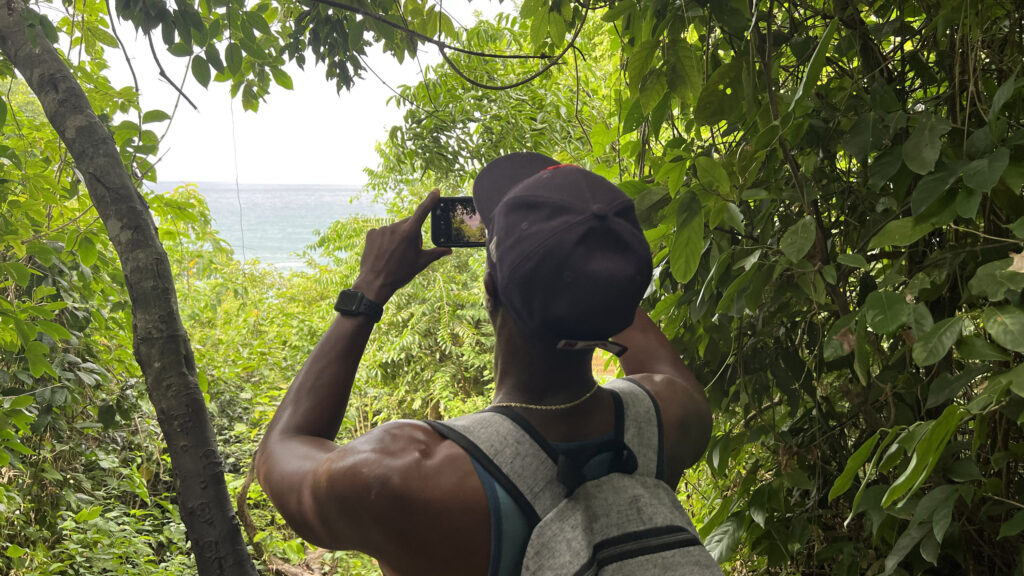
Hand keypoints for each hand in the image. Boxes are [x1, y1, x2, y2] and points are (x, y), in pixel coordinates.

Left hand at [352, 189, 451, 303]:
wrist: (375, 283)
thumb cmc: (400, 274)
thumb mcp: (421, 263)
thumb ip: (436, 253)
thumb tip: (449, 250)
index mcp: (410, 232)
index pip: (423, 211)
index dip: (430, 200)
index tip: (436, 191)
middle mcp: (395, 227)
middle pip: (408, 224)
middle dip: (411, 233)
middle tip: (408, 251)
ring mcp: (382, 230)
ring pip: (395, 229)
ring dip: (397, 237)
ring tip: (393, 255)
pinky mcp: (371, 234)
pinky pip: (382, 233)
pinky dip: (384, 240)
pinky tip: (383, 252)